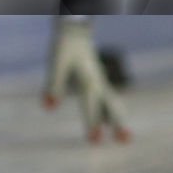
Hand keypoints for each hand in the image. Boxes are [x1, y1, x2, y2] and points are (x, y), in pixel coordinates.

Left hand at [42, 17, 130, 142]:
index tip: (95, 142)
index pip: (90, 106)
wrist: (75, 30)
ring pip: (113, 104)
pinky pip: (108, 100)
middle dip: (116, 124)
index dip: (92, 124)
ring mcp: (101, 83)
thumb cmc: (64, 47)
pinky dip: (112, 112)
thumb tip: (48, 108)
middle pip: (110, 107)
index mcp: (88, 81)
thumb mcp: (56, 64)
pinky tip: (109, 122)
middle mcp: (98, 84)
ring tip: (125, 139)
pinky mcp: (98, 82)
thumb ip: (53, 85)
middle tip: (125, 141)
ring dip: (118, 120)